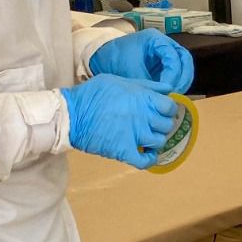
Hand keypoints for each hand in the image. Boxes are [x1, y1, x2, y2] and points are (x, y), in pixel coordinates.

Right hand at [63, 76, 179, 168]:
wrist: (71, 115)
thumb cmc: (93, 94)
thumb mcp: (119, 81)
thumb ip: (145, 85)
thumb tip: (167, 88)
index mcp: (143, 99)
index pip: (170, 107)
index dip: (169, 109)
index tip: (162, 110)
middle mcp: (143, 117)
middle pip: (167, 125)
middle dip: (163, 124)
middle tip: (154, 124)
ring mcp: (135, 136)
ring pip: (159, 142)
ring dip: (156, 140)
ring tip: (148, 137)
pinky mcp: (124, 151)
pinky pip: (145, 161)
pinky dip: (149, 159)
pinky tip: (147, 154)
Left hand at [89, 29, 194, 92]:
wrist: (104, 57)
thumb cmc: (116, 59)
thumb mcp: (130, 71)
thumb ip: (148, 82)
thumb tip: (163, 97)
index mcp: (156, 39)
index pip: (173, 56)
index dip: (173, 74)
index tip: (167, 89)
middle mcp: (165, 44)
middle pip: (185, 59)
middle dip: (183, 78)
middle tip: (176, 94)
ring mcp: (166, 53)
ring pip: (184, 66)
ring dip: (182, 82)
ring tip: (174, 97)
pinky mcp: (164, 64)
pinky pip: (177, 73)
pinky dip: (177, 83)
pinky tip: (170, 95)